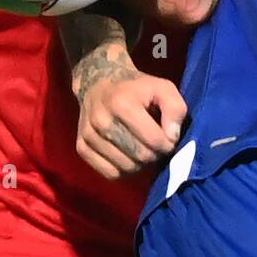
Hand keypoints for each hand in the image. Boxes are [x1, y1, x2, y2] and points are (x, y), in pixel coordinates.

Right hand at [73, 69, 187, 179]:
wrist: (98, 82)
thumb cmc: (136, 87)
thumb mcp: (162, 87)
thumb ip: (175, 108)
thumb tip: (172, 137)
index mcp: (122, 103)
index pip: (154, 140)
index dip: (168, 144)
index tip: (169, 138)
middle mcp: (101, 120)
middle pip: (140, 157)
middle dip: (155, 155)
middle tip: (157, 146)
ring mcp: (89, 135)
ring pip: (126, 168)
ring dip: (140, 164)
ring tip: (143, 149)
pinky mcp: (81, 148)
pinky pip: (110, 174)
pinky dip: (124, 170)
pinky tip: (128, 155)